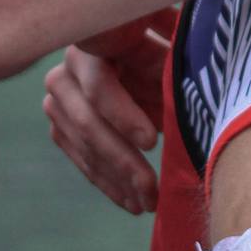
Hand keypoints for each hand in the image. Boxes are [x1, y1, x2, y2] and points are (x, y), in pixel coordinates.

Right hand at [43, 11, 171, 215]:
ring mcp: (57, 102)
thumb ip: (171, 69)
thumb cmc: (164, 49)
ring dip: (116, 179)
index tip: (152, 142)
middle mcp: (65, 73)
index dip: (123, 115)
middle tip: (150, 188)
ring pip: (83, 146)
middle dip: (121, 160)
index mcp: (93, 46)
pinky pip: (80, 159)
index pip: (99, 86)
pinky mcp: (58, 126)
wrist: (138, 55)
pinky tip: (132, 202)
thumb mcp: (170, 54)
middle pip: (87, 122)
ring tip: (147, 203)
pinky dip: (108, 183)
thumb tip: (193, 94)